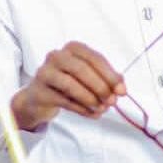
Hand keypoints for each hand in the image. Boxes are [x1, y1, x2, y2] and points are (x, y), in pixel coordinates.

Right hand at [10, 42, 125, 130]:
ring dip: (90, 99)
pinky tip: (92, 114)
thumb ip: (106, 79)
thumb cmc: (69, 82)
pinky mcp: (40, 91)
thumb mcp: (89, 77)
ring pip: (70, 85)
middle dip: (100, 87)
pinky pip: (63, 101)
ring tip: (102, 108)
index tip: (122, 90)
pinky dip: (81, 109)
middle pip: (81, 69)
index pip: (94, 58)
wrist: (41, 96)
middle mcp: (57, 56)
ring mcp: (45, 72)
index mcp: (73, 48)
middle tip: (112, 101)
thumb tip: (121, 89)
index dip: (110, 75)